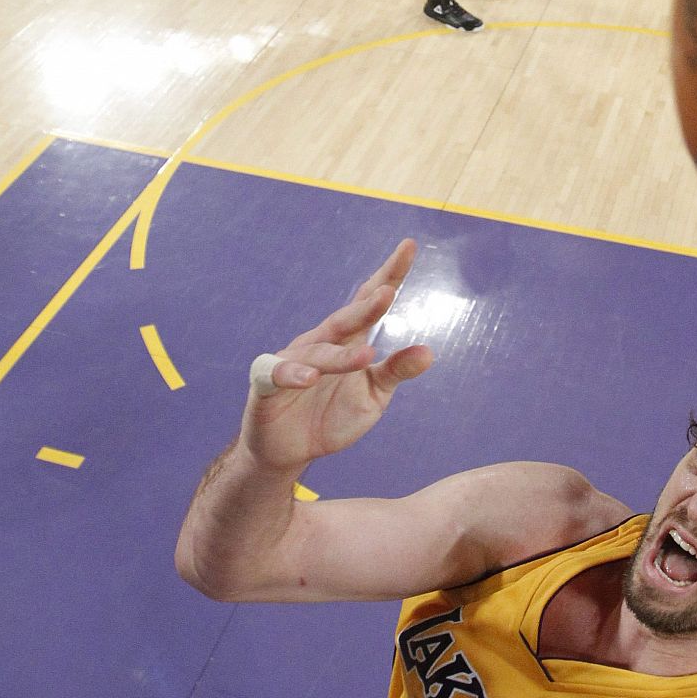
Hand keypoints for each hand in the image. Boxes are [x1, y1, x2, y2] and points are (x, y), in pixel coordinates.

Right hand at [241, 240, 433, 472]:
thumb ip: (396, 372)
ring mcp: (293, 360)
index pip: (369, 301)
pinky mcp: (267, 383)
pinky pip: (279, 373)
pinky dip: (294, 373)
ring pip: (319, 352)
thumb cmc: (330, 417)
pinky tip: (309, 378)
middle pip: (345, 319)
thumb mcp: (373, 397)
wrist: (289, 451)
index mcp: (348, 341)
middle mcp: (320, 343)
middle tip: (388, 291)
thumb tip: (429, 352)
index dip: (389, 274)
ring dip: (341, 355)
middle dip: (366, 305)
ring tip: (366, 356)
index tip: (409, 246)